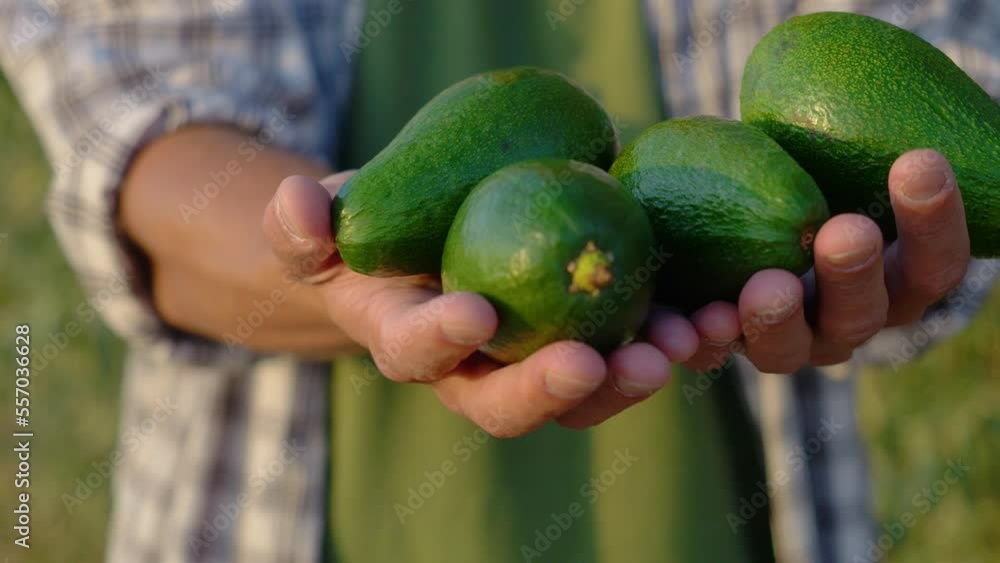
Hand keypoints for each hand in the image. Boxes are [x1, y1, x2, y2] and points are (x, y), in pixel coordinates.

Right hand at [263, 173, 702, 436]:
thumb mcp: (323, 229)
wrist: (422, 254)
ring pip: (584, 391)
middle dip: (555, 391)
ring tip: (684, 343)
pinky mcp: (587, 341)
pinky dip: (673, 338)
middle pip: (512, 404)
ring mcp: (535, 364)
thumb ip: (300, 224)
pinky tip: (715, 312)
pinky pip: (630, 350)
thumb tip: (300, 205)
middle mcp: (475, 373)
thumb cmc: (367, 239)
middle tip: (600, 364)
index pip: (418, 356)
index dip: (441, 341)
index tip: (475, 314)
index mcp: (411, 347)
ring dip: (634, 375)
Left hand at [682, 149, 970, 373]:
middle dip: (854, 274)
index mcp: (892, 282)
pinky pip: (711, 356)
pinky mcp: (719, 349)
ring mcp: (782, 343)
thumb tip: (879, 114)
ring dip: (776, 319)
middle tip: (845, 232)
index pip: (933, 264)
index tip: (919, 162)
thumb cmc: (795, 170)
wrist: (715, 204)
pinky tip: (689, 324)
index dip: (933, 222)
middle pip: (863, 316)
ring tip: (765, 287)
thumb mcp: (825, 159)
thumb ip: (847, 152)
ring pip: (788, 349)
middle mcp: (844, 322)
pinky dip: (700, 341)